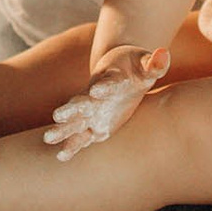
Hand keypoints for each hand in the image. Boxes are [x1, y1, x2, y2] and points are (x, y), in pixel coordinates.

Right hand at [42, 46, 168, 159]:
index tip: (96, 90)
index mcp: (110, 79)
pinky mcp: (94, 126)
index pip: (108, 82)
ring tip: (48, 138)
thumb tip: (163, 54)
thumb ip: (155, 63)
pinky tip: (61, 156)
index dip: (104, 86)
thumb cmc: (136, 68)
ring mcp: (92, 112)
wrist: (119, 70)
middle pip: (81, 102)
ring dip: (63, 130)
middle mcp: (95, 96)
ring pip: (75, 121)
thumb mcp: (147, 65)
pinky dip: (72, 146)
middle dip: (70, 110)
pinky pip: (81, 137)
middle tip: (57, 116)